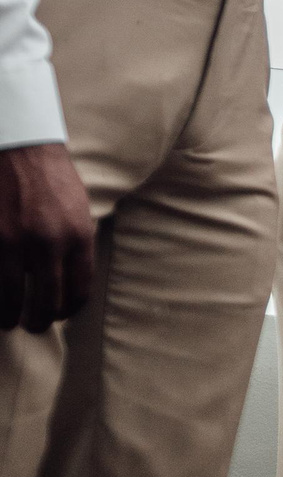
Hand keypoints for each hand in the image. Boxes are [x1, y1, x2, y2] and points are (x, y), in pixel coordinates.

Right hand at [0, 143, 93, 332]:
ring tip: (8, 322)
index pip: (79, 288)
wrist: (21, 149)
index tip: (62, 315)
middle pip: (48, 300)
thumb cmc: (51, 179)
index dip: (70, 309)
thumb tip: (71, 279)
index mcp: (79, 235)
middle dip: (41, 320)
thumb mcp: (78, 209)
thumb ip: (76, 243)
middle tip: (34, 326)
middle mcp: (50, 243)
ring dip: (10, 315)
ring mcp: (16, 243)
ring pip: (13, 296)